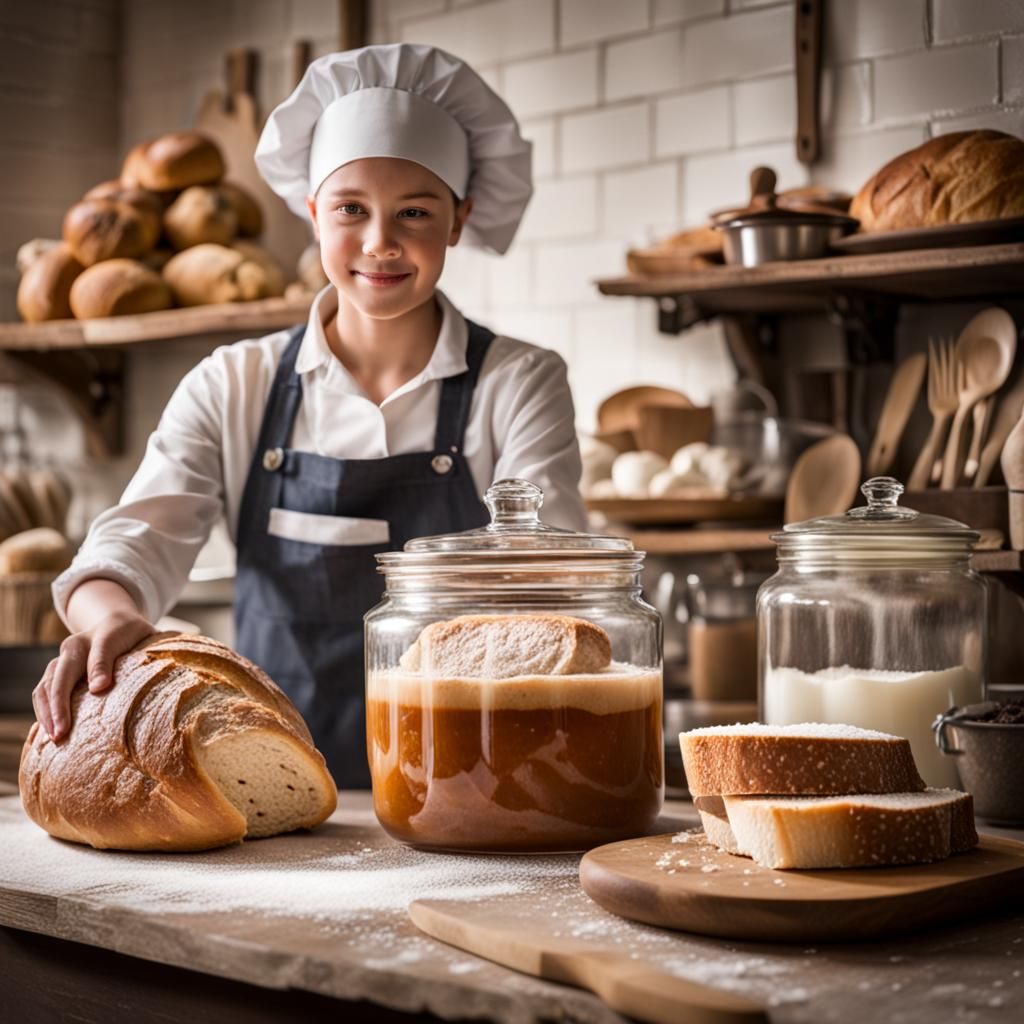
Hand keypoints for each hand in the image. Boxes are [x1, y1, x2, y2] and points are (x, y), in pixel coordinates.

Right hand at [32, 610, 155, 741]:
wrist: (118, 625)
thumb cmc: (128, 635)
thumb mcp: (130, 636)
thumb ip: (108, 660)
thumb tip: (97, 688)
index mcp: (87, 641)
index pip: (86, 664)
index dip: (88, 682)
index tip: (93, 698)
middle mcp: (68, 651)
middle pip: (56, 680)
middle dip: (56, 709)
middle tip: (60, 736)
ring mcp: (60, 664)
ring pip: (44, 689)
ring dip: (46, 714)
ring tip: (53, 740)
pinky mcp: (57, 677)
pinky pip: (43, 695)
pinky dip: (43, 714)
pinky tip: (47, 734)